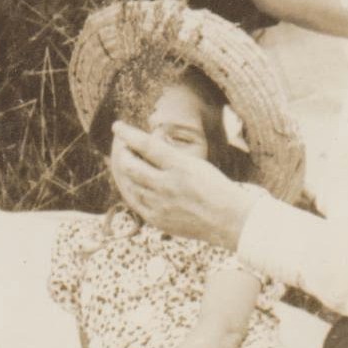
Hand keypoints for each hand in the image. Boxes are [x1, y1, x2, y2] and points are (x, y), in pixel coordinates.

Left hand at [109, 122, 256, 249]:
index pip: (147, 145)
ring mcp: (160, 205)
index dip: (128, 135)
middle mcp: (167, 185)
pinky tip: (129, 181)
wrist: (229, 220)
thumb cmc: (214, 187)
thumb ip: (169, 154)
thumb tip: (146, 143)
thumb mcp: (195, 163)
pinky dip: (129, 188)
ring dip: (123, 170)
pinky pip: (133, 201)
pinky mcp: (156, 219)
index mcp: (180, 167)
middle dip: (121, 153)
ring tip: (125, 161)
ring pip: (128, 183)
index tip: (117, 127)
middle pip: (130, 165)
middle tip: (121, 146)